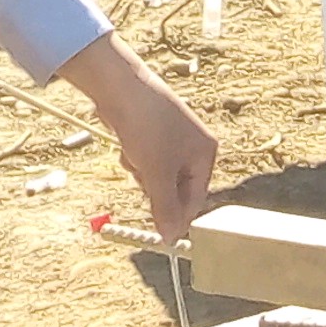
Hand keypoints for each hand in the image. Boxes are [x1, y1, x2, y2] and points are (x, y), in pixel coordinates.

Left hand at [56, 35, 216, 234]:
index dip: (178, 217)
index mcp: (205, 153)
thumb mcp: (157, 174)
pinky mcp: (153, 133)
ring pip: (158, 175)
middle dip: (155, 187)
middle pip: (176, 188)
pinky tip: (128, 145)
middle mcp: (194, 146)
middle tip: (143, 177)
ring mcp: (173, 139)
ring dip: (143, 173)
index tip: (160, 233)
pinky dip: (135, 158)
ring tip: (135, 155)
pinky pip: (146, 160)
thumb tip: (170, 239)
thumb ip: (165, 208)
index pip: (196, 198)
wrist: (120, 87)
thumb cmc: (147, 126)